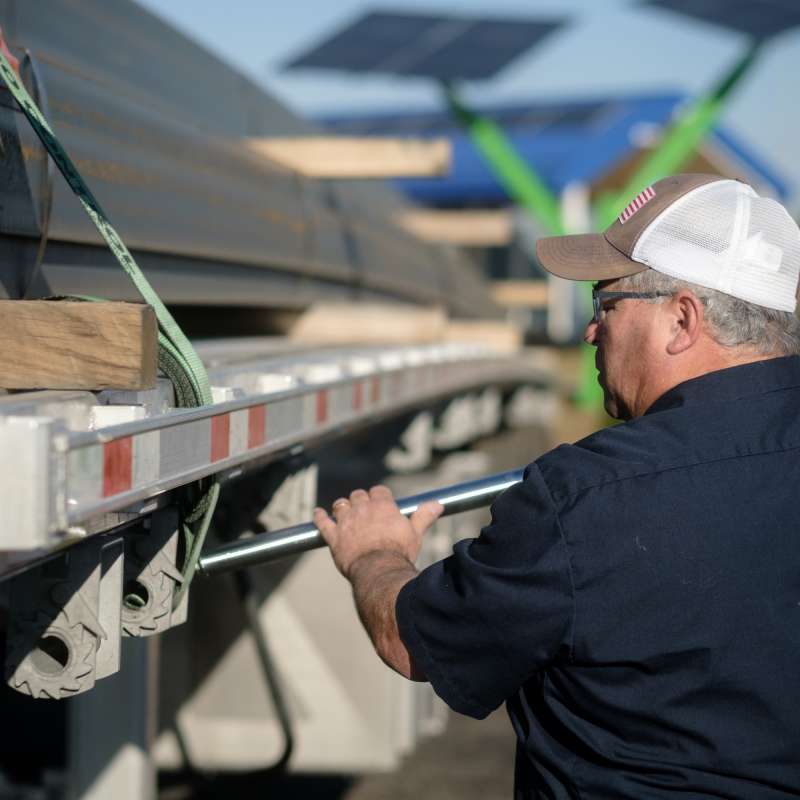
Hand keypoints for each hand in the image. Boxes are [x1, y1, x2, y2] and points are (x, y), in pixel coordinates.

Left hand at [313, 485, 442, 578]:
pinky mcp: (333, 536)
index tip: (381, 503)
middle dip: (360, 501)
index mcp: (383, 505)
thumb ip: (424, 516)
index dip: (379, 496)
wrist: (380, 570)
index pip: (379, 491)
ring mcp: (345, 521)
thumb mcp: (415, 533)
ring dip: (342, 507)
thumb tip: (438, 504)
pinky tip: (318, 513)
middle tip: (363, 511)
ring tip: (344, 512)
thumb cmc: (400, 552)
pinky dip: (319, 517)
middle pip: (358, 495)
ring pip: (340, 505)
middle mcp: (362, 508)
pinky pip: (322, 522)